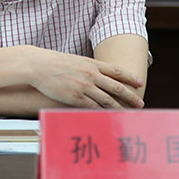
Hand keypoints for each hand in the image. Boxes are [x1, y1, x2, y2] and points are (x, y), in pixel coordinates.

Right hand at [26, 47, 144, 108]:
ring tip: (127, 114)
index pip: (116, 71)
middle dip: (130, 96)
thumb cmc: (54, 63)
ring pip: (107, 99)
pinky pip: (92, 107)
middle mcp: (91, 74)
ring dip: (119, 108)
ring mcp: (84, 86)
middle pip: (116, 86)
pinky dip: (101, 113)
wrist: (38, 65)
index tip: (140, 82)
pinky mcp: (75, 97)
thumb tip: (97, 73)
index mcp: (91, 64)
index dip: (129, 77)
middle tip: (139, 103)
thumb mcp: (75, 61)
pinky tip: (108, 118)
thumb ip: (88, 67)